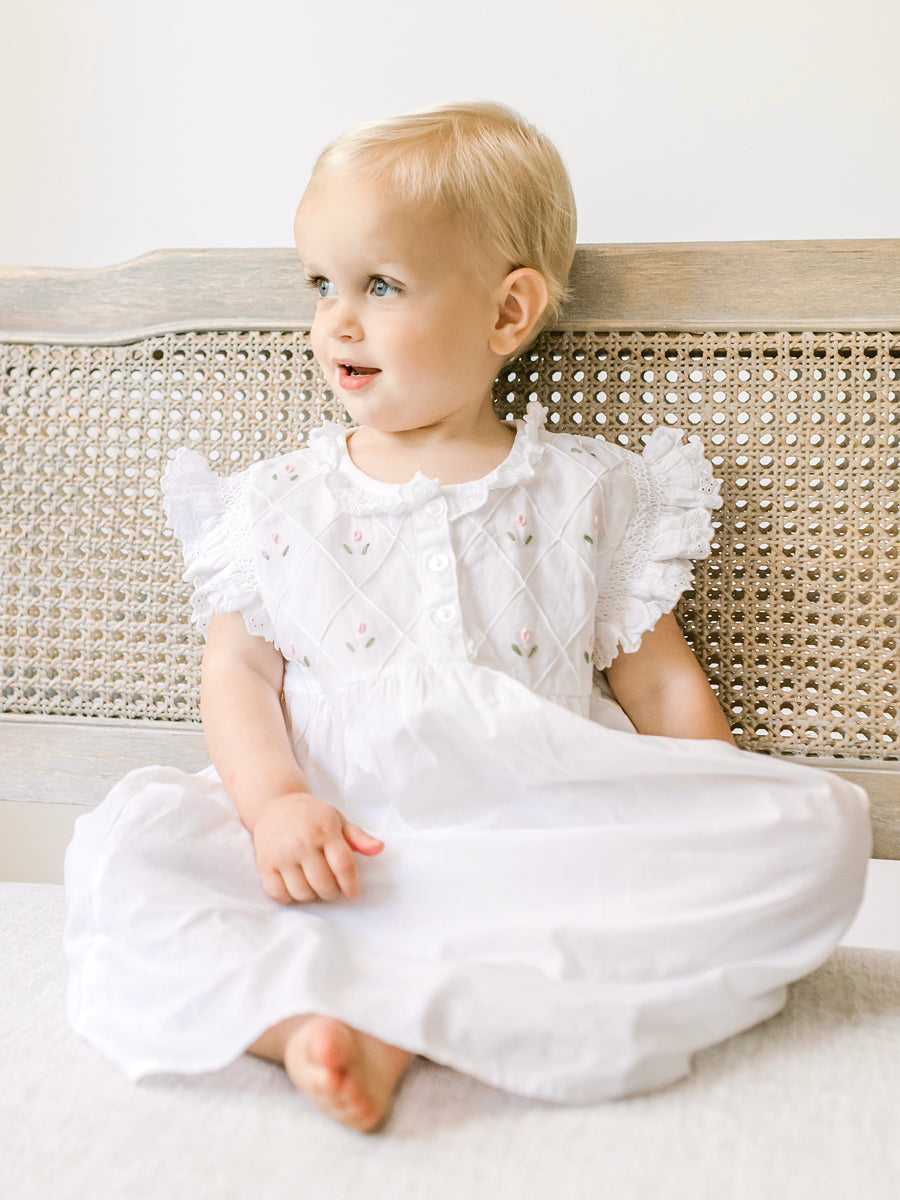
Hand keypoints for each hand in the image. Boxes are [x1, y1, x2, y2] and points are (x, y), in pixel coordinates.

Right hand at [251, 792, 383, 904]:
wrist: (275, 804)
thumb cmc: (311, 816)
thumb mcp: (338, 820)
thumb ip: (359, 838)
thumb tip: (379, 849)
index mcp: (325, 831)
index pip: (343, 866)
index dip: (351, 885)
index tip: (353, 893)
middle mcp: (302, 843)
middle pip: (324, 884)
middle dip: (331, 892)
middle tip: (331, 886)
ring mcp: (282, 855)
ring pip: (302, 893)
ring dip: (311, 895)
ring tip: (312, 883)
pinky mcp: (265, 864)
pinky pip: (278, 894)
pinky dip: (289, 897)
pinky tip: (294, 886)